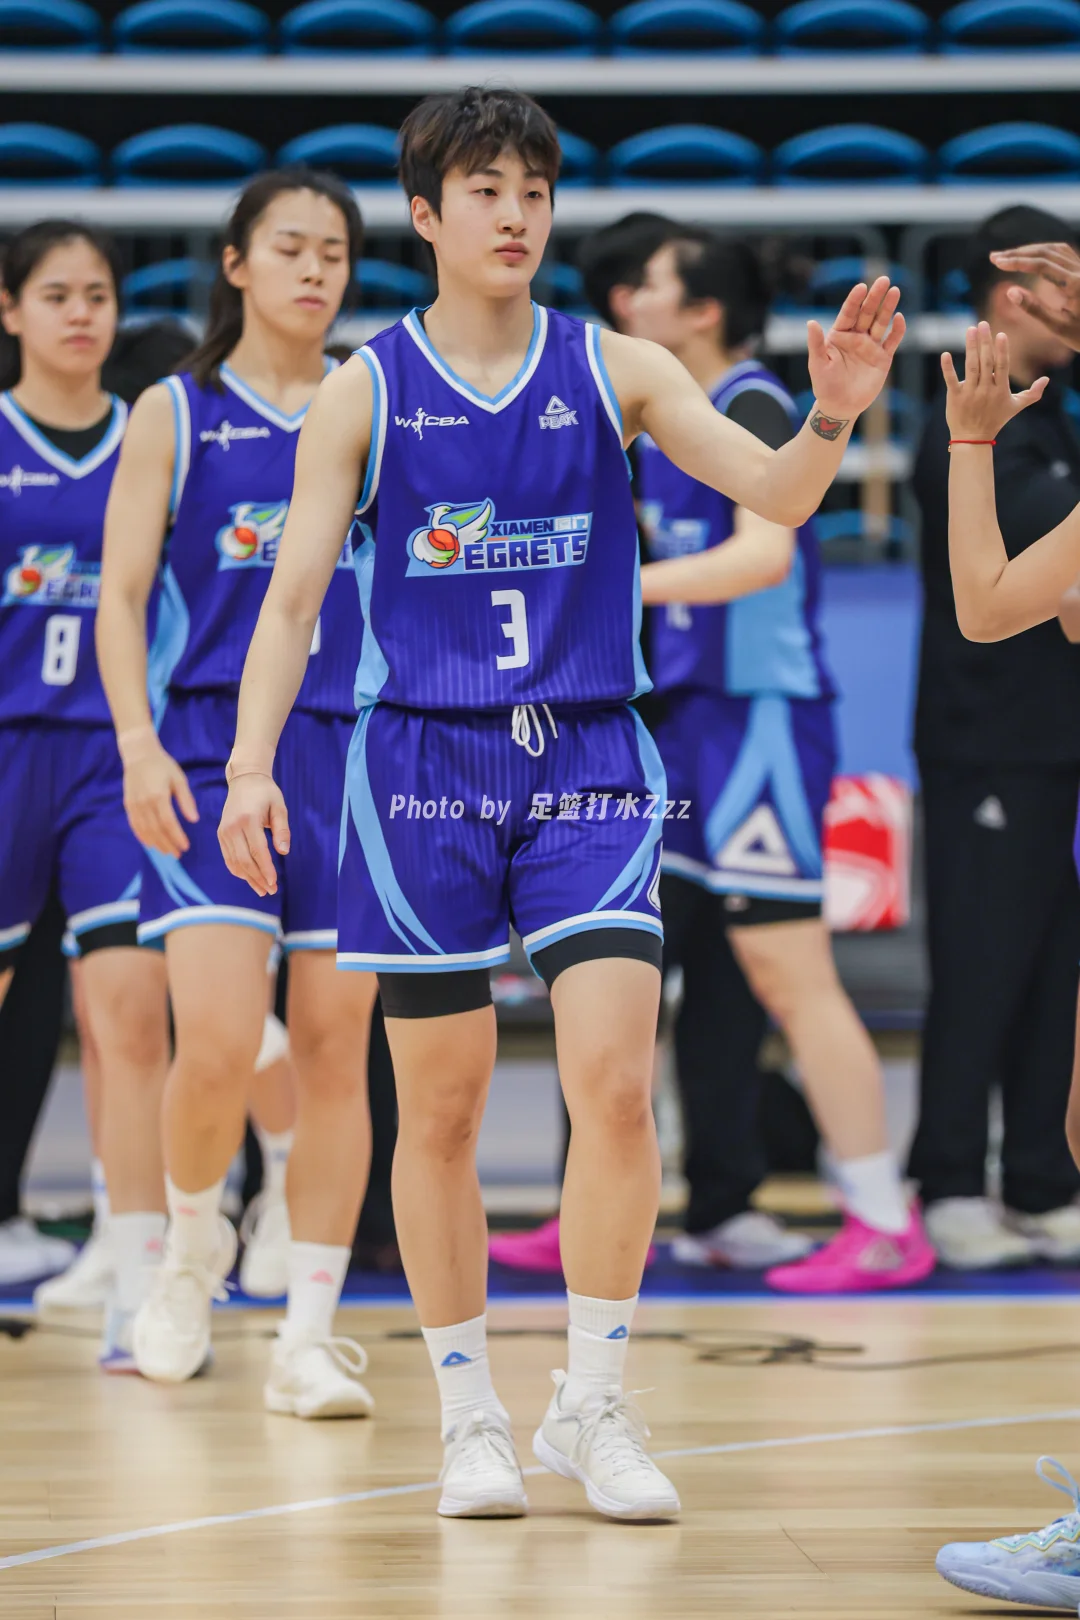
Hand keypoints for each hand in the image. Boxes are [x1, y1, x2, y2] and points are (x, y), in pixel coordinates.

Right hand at [122, 742, 197, 856]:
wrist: (139, 755)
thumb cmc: (163, 766)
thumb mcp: (179, 779)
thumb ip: (186, 800)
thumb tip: (194, 820)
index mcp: (158, 796)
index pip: (168, 823)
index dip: (177, 837)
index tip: (185, 847)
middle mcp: (144, 803)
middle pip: (156, 830)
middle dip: (167, 844)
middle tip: (177, 854)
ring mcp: (134, 805)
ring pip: (144, 830)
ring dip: (155, 843)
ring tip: (166, 852)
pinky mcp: (128, 805)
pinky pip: (134, 825)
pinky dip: (142, 836)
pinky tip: (150, 843)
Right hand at [217, 771, 289, 897]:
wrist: (244, 780)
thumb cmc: (266, 793)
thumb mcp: (280, 807)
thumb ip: (282, 829)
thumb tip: (284, 852)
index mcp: (248, 819)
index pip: (257, 851)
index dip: (266, 869)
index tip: (274, 883)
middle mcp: (232, 827)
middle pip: (244, 860)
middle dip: (258, 878)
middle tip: (271, 890)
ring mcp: (224, 831)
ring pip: (234, 862)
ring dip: (248, 878)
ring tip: (262, 890)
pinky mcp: (221, 834)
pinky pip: (228, 858)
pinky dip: (238, 870)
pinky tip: (250, 878)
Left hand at [807, 276, 905, 420]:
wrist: (839, 406)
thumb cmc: (825, 385)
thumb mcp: (817, 364)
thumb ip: (816, 343)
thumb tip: (810, 322)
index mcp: (840, 335)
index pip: (849, 313)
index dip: (855, 300)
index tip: (861, 287)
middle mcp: (856, 337)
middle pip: (867, 313)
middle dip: (875, 297)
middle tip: (884, 280)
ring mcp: (870, 346)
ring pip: (881, 323)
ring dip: (888, 307)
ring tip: (895, 291)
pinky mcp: (883, 358)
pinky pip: (891, 341)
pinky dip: (897, 330)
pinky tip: (900, 318)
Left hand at [941, 322, 1047, 439]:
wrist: (973, 438)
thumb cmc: (996, 420)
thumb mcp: (1016, 407)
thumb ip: (1032, 393)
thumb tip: (1046, 379)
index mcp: (1001, 389)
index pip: (1002, 366)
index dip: (1002, 350)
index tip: (1001, 334)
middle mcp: (986, 390)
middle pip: (986, 362)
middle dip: (985, 342)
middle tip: (983, 323)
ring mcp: (970, 393)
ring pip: (971, 367)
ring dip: (970, 347)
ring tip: (970, 329)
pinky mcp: (955, 397)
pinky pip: (951, 380)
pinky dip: (948, 368)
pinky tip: (945, 354)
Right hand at [989, 241, 1079, 351]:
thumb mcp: (1057, 327)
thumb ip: (1034, 308)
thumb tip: (1010, 292)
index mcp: (1075, 284)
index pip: (1042, 264)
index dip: (1017, 261)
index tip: (997, 262)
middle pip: (1046, 252)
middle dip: (1018, 253)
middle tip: (994, 257)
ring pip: (1054, 249)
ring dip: (1029, 250)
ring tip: (1007, 257)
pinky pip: (1062, 253)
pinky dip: (1043, 252)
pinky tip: (1029, 256)